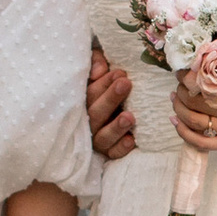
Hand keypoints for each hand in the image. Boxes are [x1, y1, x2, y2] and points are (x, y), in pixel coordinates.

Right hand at [86, 45, 135, 163]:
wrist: (118, 106)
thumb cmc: (108, 84)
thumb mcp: (100, 68)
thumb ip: (96, 62)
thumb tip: (100, 69)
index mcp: (85, 101)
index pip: (90, 93)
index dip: (104, 84)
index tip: (121, 73)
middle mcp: (89, 121)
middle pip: (96, 113)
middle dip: (111, 98)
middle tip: (126, 84)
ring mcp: (98, 138)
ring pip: (103, 137)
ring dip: (116, 127)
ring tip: (130, 117)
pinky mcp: (109, 152)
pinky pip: (114, 153)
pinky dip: (121, 148)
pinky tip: (131, 140)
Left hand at [171, 80, 216, 152]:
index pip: (207, 87)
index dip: (190, 78)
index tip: (182, 69)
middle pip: (197, 105)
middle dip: (183, 92)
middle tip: (179, 83)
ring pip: (196, 124)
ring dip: (180, 110)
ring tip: (175, 99)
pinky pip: (202, 143)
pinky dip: (185, 134)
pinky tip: (176, 122)